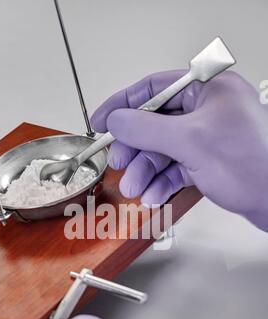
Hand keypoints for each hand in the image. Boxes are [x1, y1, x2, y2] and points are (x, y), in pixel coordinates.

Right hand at [91, 71, 267, 230]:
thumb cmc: (254, 165)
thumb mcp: (191, 142)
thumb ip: (147, 130)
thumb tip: (117, 120)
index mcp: (208, 89)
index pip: (154, 88)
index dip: (123, 104)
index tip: (101, 120)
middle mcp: (208, 110)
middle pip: (156, 123)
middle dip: (135, 149)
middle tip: (119, 164)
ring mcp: (209, 137)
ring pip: (165, 149)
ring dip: (146, 170)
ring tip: (135, 188)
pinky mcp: (210, 161)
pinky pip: (177, 167)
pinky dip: (162, 181)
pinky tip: (153, 194)